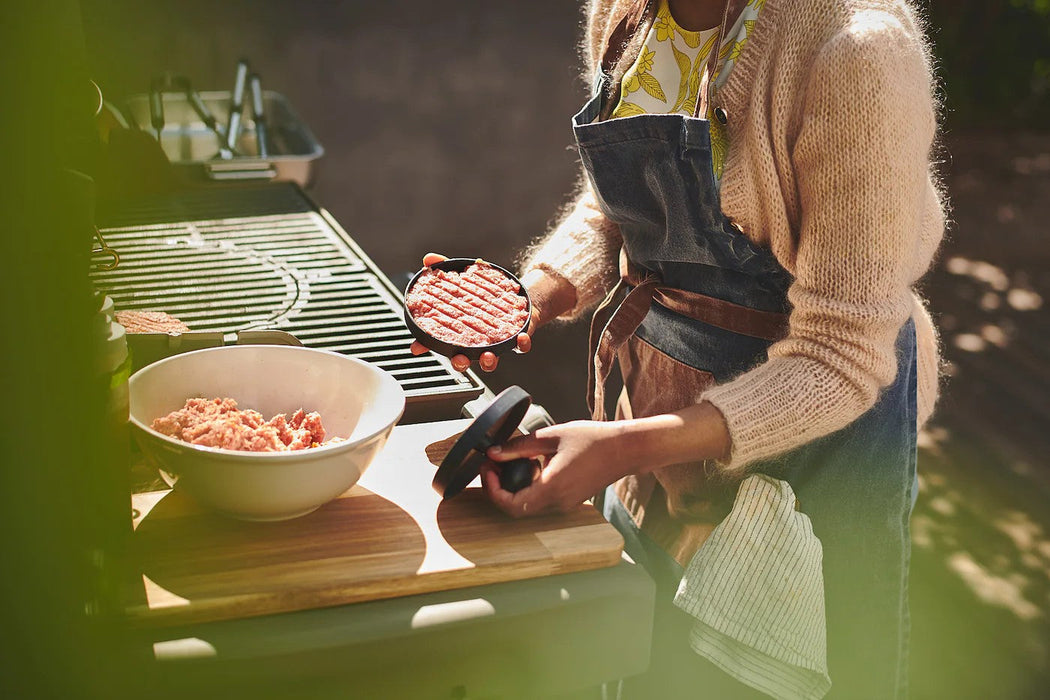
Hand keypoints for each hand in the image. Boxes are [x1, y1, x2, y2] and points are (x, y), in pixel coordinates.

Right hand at [409, 252, 531, 372]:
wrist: (515, 294)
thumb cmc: (483, 293)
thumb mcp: (463, 279)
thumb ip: (445, 269)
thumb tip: (428, 260)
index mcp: (458, 331)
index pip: (438, 341)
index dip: (425, 345)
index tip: (417, 347)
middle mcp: (475, 341)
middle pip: (463, 360)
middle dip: (460, 363)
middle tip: (458, 359)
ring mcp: (495, 342)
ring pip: (490, 361)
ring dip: (488, 362)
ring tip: (487, 356)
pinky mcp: (516, 339)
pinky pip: (520, 348)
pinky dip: (521, 344)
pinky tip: (520, 338)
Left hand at [481, 402, 733, 516]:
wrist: (625, 449)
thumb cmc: (593, 439)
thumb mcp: (551, 437)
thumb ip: (519, 446)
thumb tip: (494, 452)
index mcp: (552, 487)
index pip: (511, 505)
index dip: (493, 490)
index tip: (489, 469)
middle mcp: (558, 502)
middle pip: (517, 507)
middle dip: (500, 487)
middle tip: (494, 464)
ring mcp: (566, 503)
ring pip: (529, 504)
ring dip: (516, 486)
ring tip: (516, 460)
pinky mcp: (570, 499)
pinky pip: (543, 499)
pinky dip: (531, 485)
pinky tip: (536, 463)